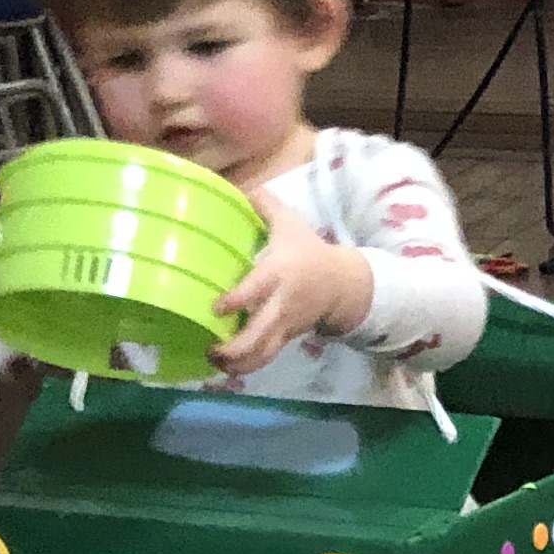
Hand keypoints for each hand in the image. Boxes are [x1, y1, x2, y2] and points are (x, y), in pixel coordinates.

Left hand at [207, 199, 373, 373]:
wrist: (344, 284)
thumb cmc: (311, 251)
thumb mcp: (292, 224)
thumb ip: (265, 206)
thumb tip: (237, 187)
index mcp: (279, 273)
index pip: (257, 290)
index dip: (237, 301)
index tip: (215, 308)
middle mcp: (280, 304)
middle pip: (259, 334)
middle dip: (234, 347)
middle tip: (209, 348)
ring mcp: (284, 324)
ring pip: (262, 353)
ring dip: (237, 363)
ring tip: (213, 361)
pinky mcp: (286, 337)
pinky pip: (265, 357)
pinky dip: (245, 366)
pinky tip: (225, 366)